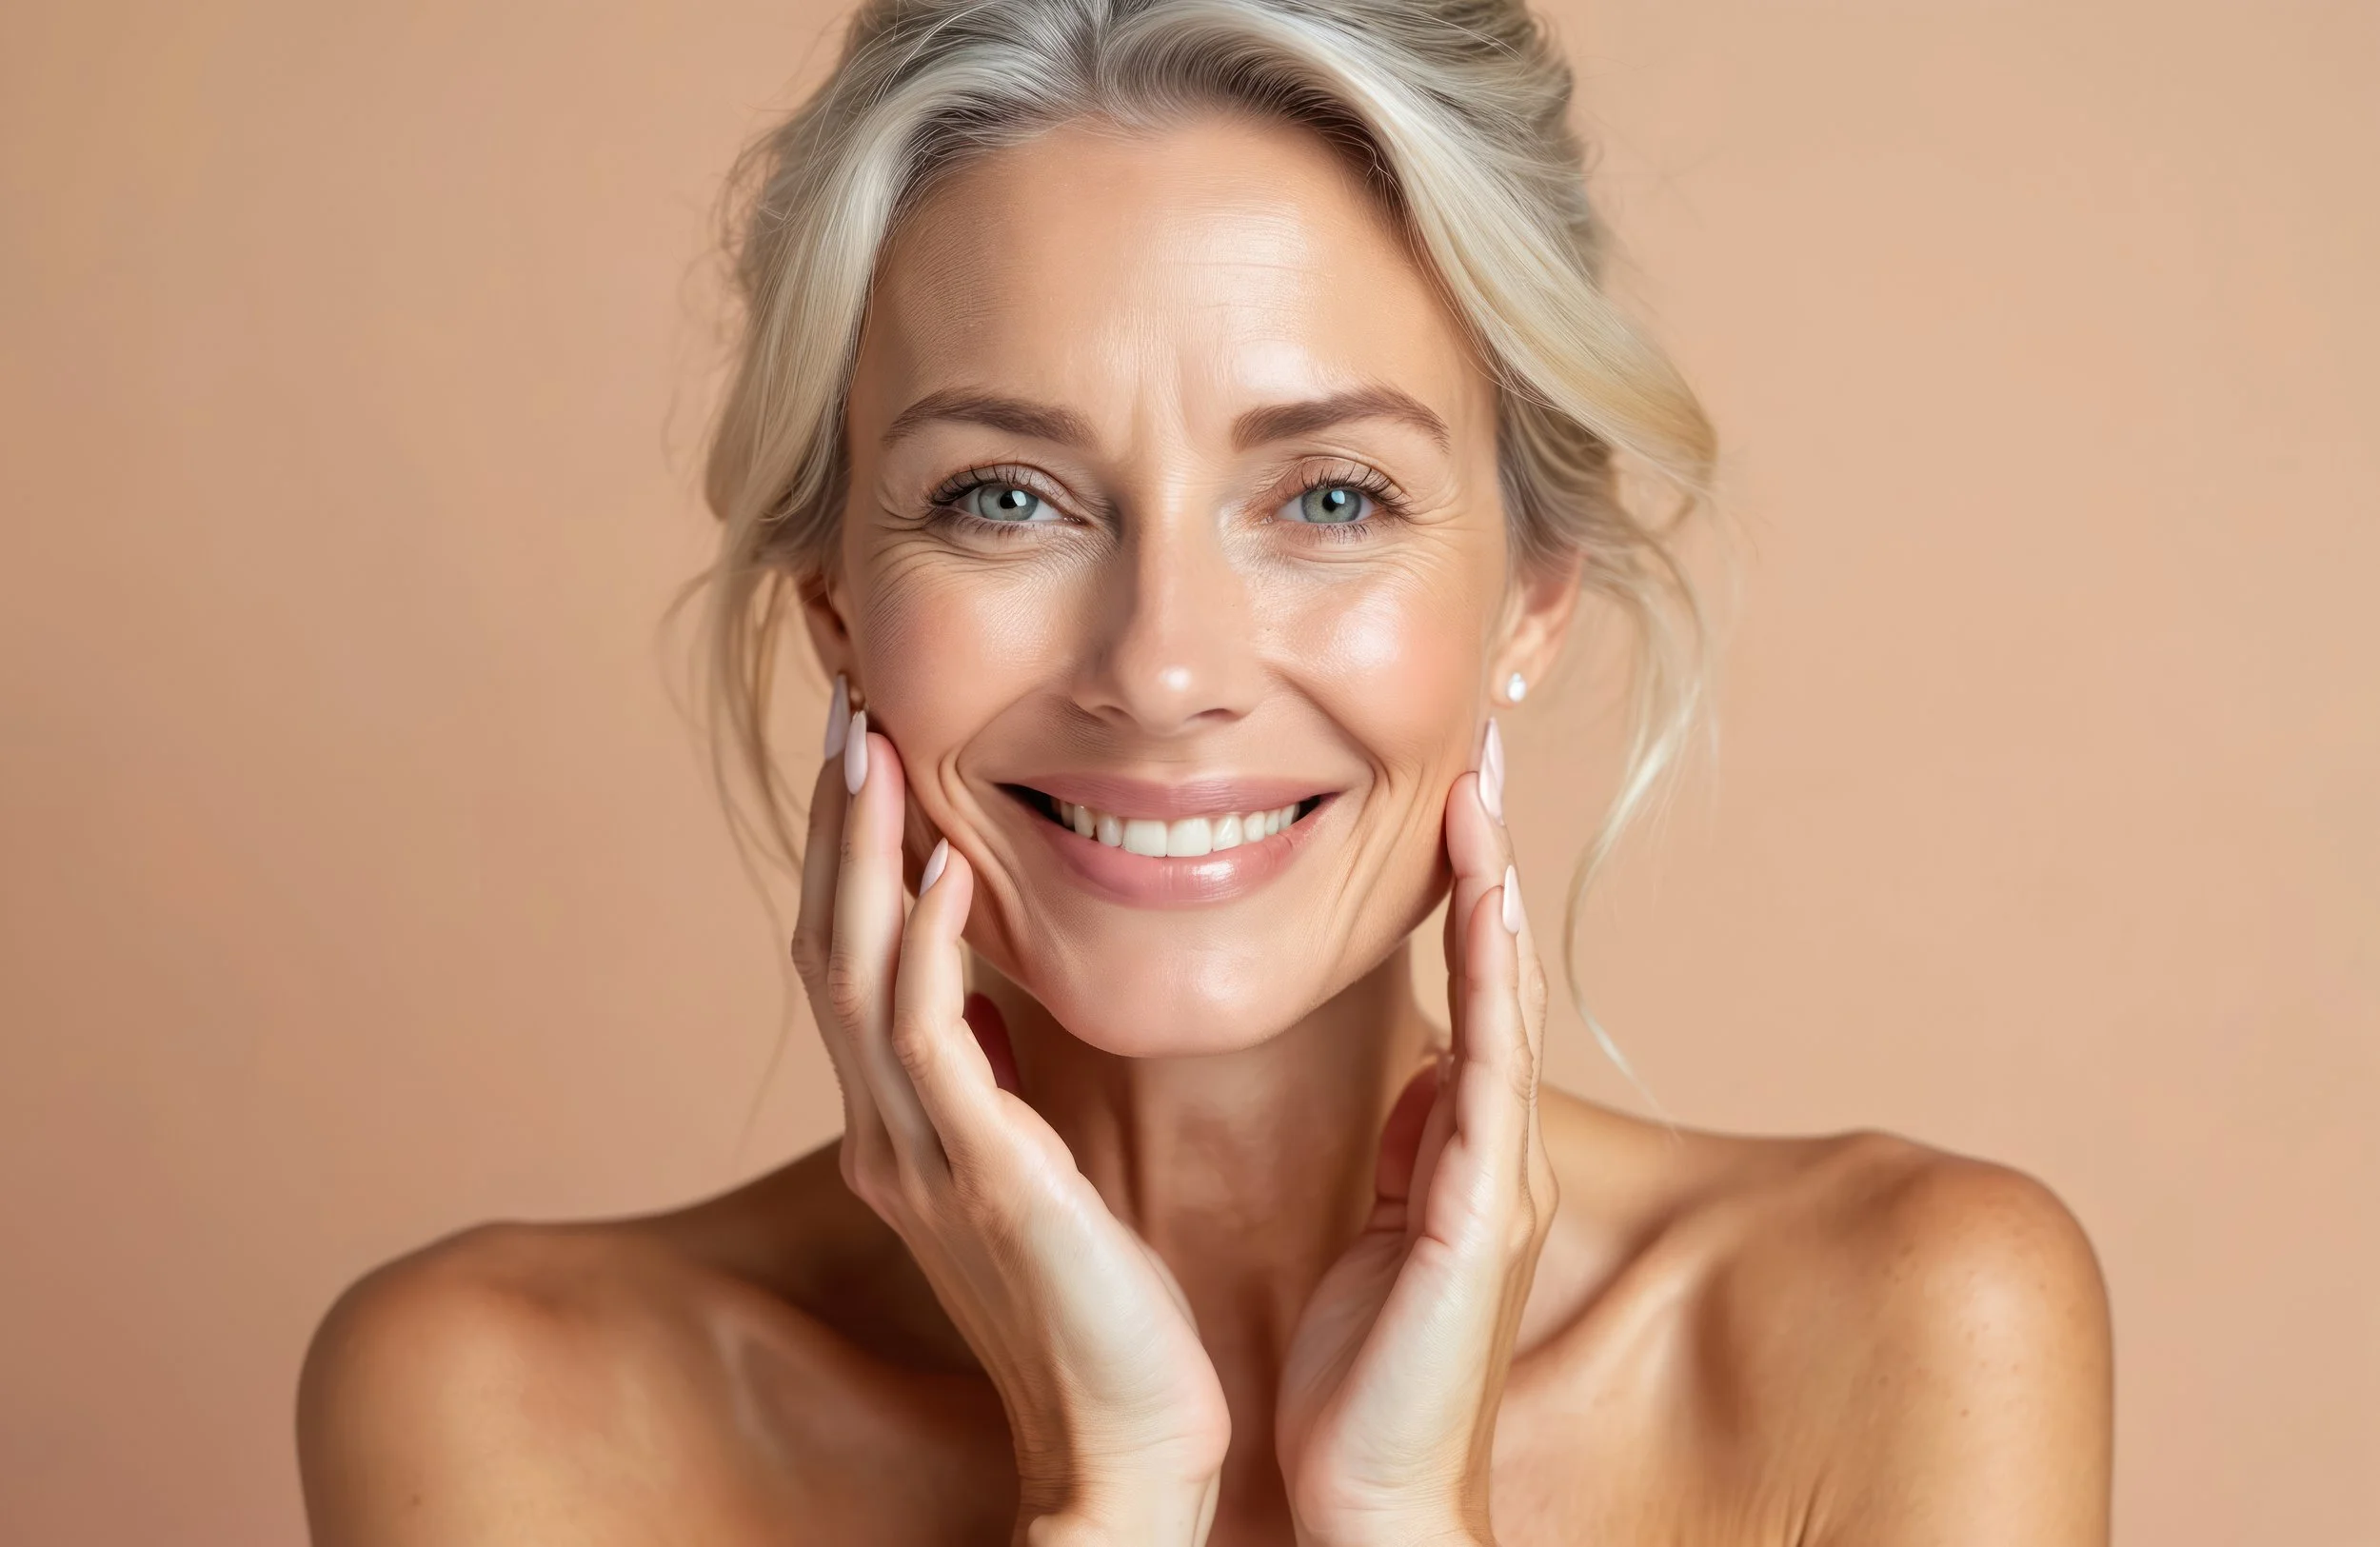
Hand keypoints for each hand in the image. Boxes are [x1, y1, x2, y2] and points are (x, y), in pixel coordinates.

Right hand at [792, 714, 1229, 1545]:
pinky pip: (931, 1041)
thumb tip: (985, 996)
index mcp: (904, 1128)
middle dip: (836, 824)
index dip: (852, 852)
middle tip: (846, 705)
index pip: (853, 957)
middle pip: (829, 942)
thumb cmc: (1103, 1309)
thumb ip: (994, 1087)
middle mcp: (889, 1133)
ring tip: (874, 747)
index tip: (870, 749)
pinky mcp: (982, 1179)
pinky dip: (929, 947)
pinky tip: (948, 869)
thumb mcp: (1031, 1174)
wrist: (1126, 1444)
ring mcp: (922, 1157)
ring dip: (865, 853)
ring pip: (859, 972)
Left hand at [1274, 728, 1555, 1546]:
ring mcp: (1498, 1170)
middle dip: (1489, 855)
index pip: (1467, 987)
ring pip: (1504, 996)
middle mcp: (1491, 1142)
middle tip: (1480, 743)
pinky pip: (1489, 1065)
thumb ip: (1405, 1149)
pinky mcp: (1481, 1207)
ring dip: (1494, 887)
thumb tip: (1412, 1073)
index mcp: (1456, 1145)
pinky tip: (1486, 897)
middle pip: (1497, 966)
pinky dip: (1490, 976)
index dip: (1462, 886)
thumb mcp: (1379, 1230)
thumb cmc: (1360, 1377)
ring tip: (1481, 784)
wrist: (1371, 1498)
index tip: (1449, 790)